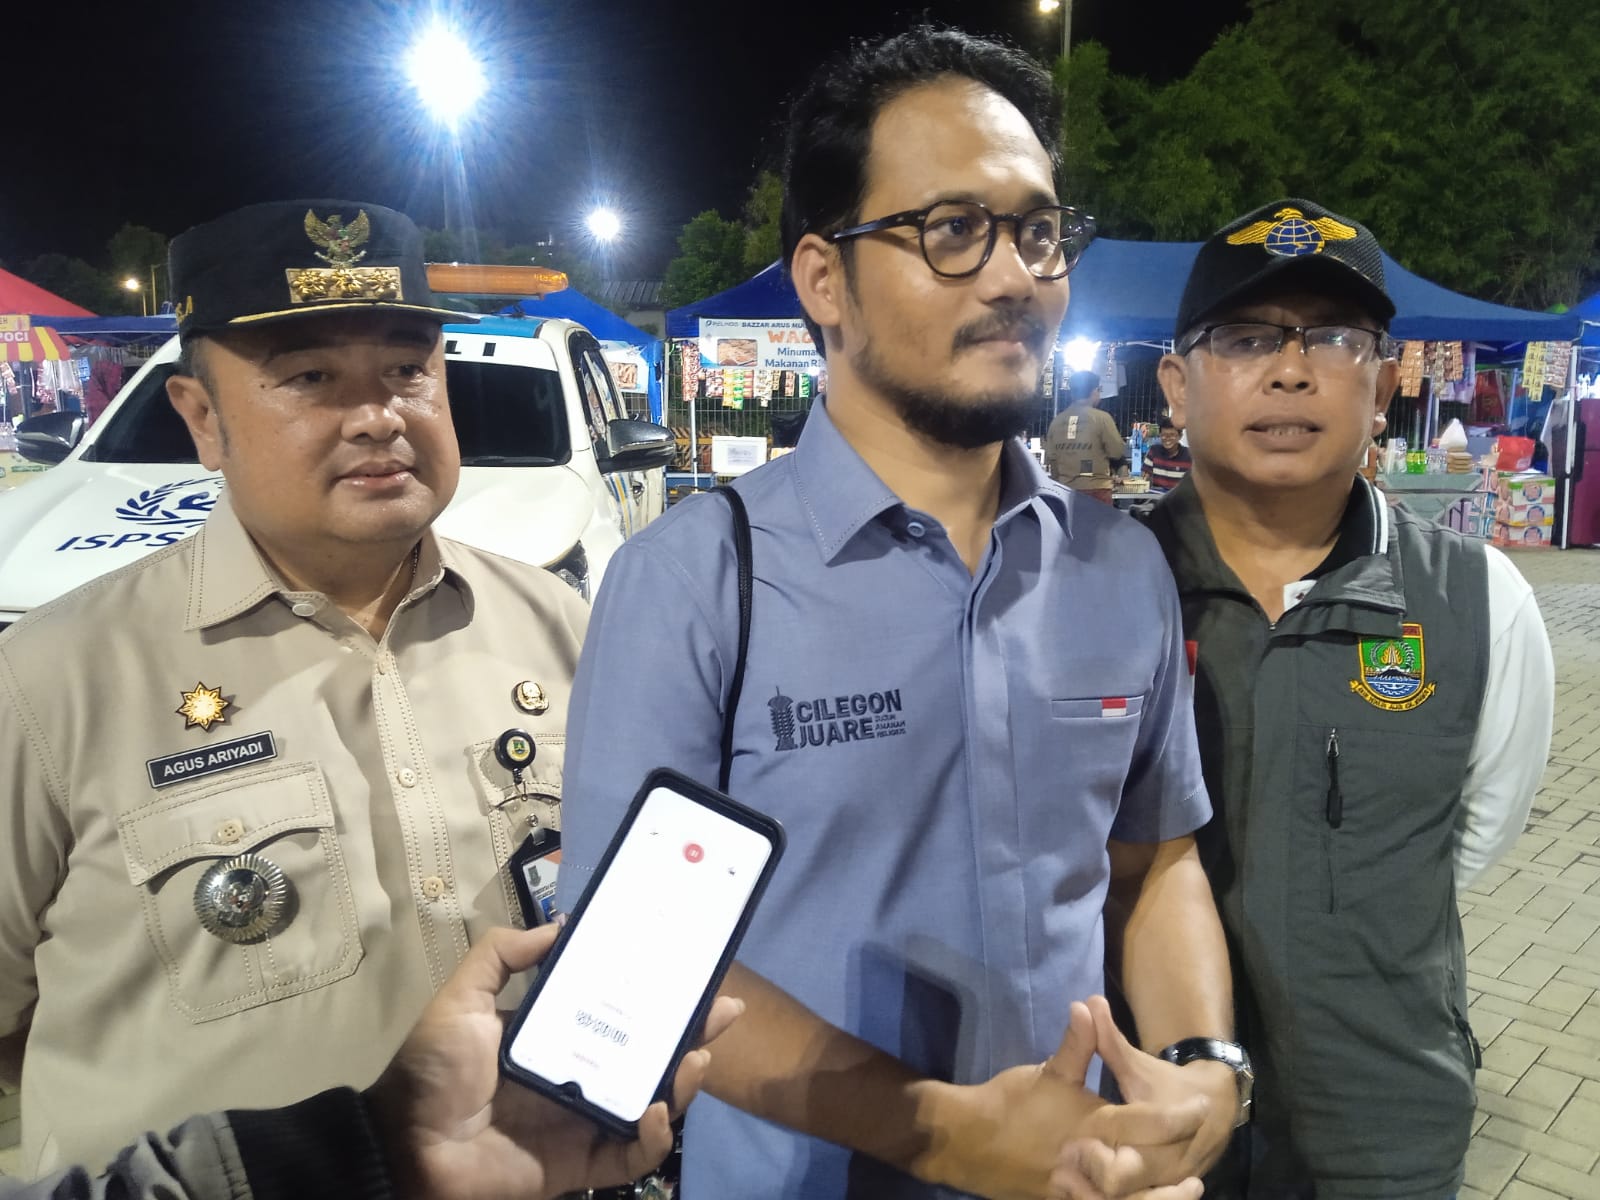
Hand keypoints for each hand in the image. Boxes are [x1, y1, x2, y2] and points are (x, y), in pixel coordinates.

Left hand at [368, 925, 742, 1199]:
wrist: (405, 1145)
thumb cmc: (434, 1070)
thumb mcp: (464, 997)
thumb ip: (504, 954)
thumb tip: (563, 922)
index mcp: (557, 1038)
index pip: (619, 1013)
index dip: (657, 996)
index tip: (689, 972)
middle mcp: (578, 1076)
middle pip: (649, 1055)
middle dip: (691, 1033)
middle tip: (723, 1012)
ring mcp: (583, 1122)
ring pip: (653, 1102)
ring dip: (684, 1081)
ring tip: (696, 1057)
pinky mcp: (581, 1163)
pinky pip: (631, 1154)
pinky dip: (653, 1137)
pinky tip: (658, 1108)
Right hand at [929, 1000, 1207, 1199]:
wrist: (967, 1141)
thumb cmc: (1009, 1102)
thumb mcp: (1046, 1071)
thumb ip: (1076, 1044)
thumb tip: (1088, 1003)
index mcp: (1089, 1126)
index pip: (1144, 1124)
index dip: (1176, 1118)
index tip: (1200, 1109)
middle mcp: (1090, 1162)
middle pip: (1146, 1168)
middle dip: (1175, 1162)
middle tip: (1200, 1159)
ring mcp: (1077, 1189)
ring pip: (1129, 1199)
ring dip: (1161, 1197)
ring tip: (1188, 1190)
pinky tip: (1142, 1199)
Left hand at [1083, 996, 1234, 1181]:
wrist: (1216, 1105)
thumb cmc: (1165, 1083)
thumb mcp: (1136, 1063)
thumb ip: (1108, 1039)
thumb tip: (1086, 1000)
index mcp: (1159, 1134)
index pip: (1124, 1159)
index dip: (1094, 1158)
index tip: (1069, 1144)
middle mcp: (1165, 1166)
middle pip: (1121, 1188)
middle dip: (1093, 1178)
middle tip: (1066, 1163)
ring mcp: (1167, 1185)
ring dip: (1098, 1195)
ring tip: (1070, 1183)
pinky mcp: (1164, 1193)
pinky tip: (1084, 1191)